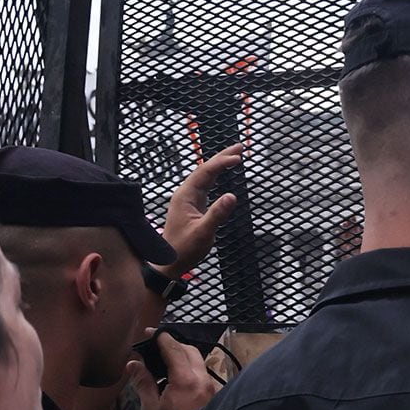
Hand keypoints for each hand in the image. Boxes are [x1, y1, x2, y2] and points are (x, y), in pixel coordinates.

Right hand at [127, 332, 218, 409]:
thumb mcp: (150, 409)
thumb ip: (143, 383)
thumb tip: (134, 364)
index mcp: (186, 380)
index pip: (174, 349)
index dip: (161, 338)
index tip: (151, 333)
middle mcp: (203, 381)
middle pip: (190, 351)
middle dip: (173, 344)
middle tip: (156, 346)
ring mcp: (211, 389)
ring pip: (198, 362)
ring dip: (182, 357)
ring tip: (163, 362)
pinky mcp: (213, 397)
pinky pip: (201, 375)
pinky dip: (189, 370)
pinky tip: (175, 379)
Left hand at [158, 144, 243, 274]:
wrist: (170, 263)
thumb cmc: (183, 249)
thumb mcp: (203, 232)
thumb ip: (217, 214)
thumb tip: (232, 196)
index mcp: (185, 196)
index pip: (205, 173)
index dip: (221, 163)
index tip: (237, 157)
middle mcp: (186, 194)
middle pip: (205, 169)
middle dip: (221, 157)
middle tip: (238, 147)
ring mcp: (189, 199)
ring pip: (205, 176)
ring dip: (219, 165)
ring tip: (234, 156)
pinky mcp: (193, 206)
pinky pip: (206, 185)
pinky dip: (217, 176)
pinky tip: (223, 174)